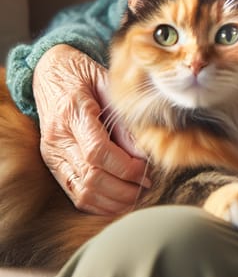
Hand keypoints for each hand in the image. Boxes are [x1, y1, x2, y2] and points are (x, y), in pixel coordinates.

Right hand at [33, 45, 149, 214]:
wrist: (51, 72)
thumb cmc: (84, 74)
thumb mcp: (108, 85)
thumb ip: (123, 119)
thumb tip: (143, 152)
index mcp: (73, 112)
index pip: (97, 151)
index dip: (125, 167)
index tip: (146, 171)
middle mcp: (58, 138)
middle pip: (91, 177)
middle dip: (123, 188)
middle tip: (147, 186)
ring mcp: (53, 154)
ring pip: (82, 191)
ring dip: (113, 200)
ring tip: (137, 195)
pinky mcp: (53, 163)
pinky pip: (73, 193)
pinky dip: (97, 203)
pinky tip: (118, 201)